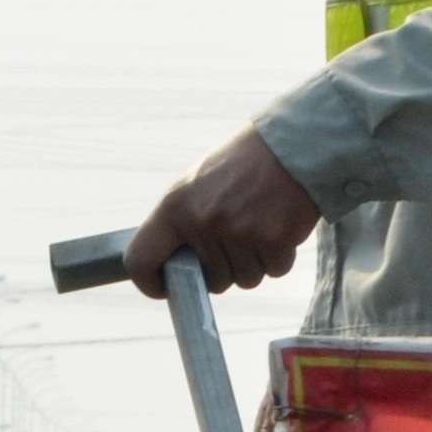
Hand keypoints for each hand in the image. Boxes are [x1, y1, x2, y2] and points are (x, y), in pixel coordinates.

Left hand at [126, 127, 318, 296]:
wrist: (290, 144)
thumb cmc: (241, 166)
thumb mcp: (196, 186)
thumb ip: (181, 225)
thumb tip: (172, 269)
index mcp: (174, 206)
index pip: (140, 261)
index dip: (151, 283)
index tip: (167, 287)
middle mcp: (202, 221)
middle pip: (211, 281)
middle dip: (226, 270)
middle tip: (238, 238)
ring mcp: (238, 232)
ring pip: (245, 280)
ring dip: (255, 263)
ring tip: (261, 225)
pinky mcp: (273, 240)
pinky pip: (274, 271)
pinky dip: (279, 256)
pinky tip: (279, 227)